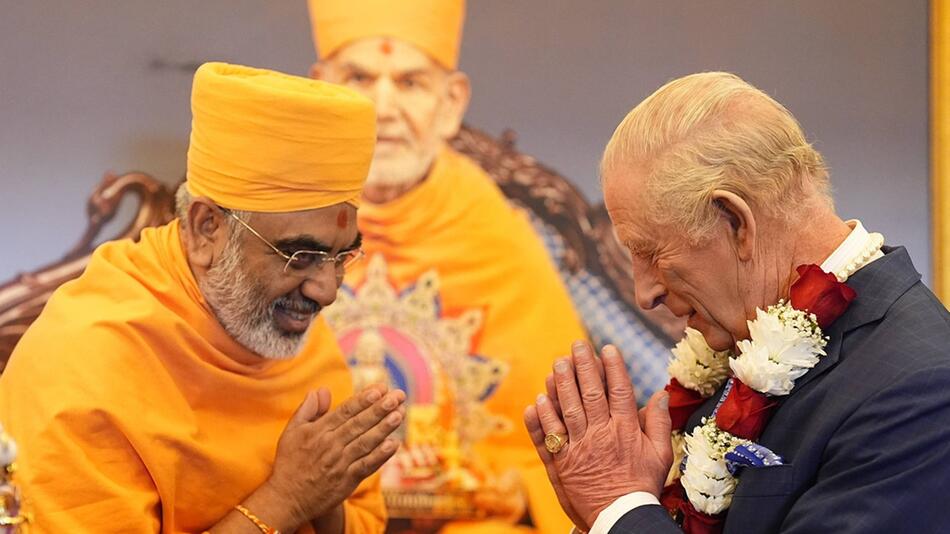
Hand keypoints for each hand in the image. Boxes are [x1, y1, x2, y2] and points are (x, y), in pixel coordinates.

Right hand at [267, 384, 405, 525]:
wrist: (286, 499)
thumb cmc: (290, 462)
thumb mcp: (291, 432)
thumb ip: (307, 409)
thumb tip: (321, 389)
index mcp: (318, 431)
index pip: (345, 411)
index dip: (364, 398)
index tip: (380, 388)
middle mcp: (330, 445)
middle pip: (359, 423)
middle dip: (379, 408)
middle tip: (397, 396)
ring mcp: (339, 464)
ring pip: (365, 442)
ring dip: (383, 428)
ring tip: (399, 413)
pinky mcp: (346, 481)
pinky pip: (366, 466)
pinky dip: (380, 456)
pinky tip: (394, 444)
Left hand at [525, 342, 671, 528]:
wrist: (620, 518)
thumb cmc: (641, 486)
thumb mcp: (660, 455)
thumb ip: (659, 423)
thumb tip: (661, 394)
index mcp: (626, 430)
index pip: (619, 390)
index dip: (613, 367)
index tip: (607, 347)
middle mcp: (601, 434)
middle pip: (590, 393)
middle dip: (583, 366)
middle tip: (576, 346)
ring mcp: (579, 447)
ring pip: (567, 409)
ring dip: (560, 385)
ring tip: (556, 365)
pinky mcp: (562, 462)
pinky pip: (548, 436)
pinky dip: (541, 418)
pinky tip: (537, 401)